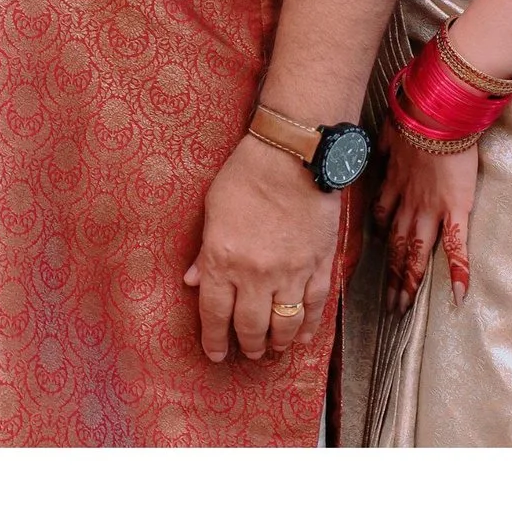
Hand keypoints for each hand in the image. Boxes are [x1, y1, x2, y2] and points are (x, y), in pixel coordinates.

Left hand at [183, 135, 339, 363]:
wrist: (293, 157)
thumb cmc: (245, 176)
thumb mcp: (212, 211)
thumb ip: (203, 252)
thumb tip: (191, 282)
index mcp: (223, 259)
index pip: (215, 313)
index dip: (214, 339)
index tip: (215, 354)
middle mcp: (256, 274)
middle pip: (250, 326)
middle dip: (248, 345)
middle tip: (248, 353)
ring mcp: (292, 272)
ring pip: (284, 323)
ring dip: (277, 342)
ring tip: (272, 350)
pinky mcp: (320, 266)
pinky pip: (315, 307)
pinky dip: (308, 327)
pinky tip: (302, 337)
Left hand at [374, 130, 478, 315]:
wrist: (435, 113)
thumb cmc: (415, 118)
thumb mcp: (390, 135)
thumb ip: (387, 150)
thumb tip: (383, 149)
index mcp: (393, 185)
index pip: (382, 221)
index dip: (380, 242)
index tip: (377, 260)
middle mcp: (407, 203)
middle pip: (395, 246)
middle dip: (390, 276)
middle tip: (387, 305)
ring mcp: (430, 209)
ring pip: (415, 253)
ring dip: (408, 282)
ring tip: (404, 308)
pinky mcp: (455, 209)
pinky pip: (455, 246)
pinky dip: (457, 271)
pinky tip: (458, 295)